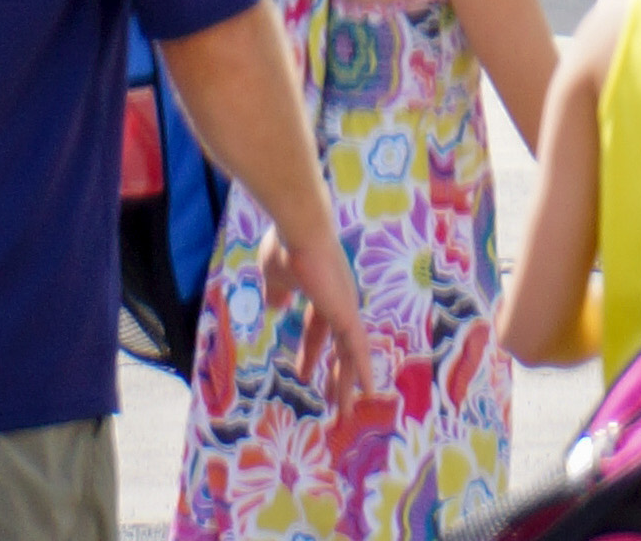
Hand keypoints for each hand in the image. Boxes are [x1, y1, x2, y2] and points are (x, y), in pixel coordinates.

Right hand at [256, 218, 387, 411]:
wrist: (299, 227)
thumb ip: (276, 292)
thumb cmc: (284, 247)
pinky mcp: (347, 313)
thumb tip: (274, 307)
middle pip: (339, 345)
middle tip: (328, 399)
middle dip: (333, 373)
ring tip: (343, 412)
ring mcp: (345, 306)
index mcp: (320, 290)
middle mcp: (338, 300)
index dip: (311, 352)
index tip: (302, 374)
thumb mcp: (274, 275)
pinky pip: (358, 349)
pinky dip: (363, 370)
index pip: (318, 328)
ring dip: (345, 383)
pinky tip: (366, 392)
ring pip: (349, 353)